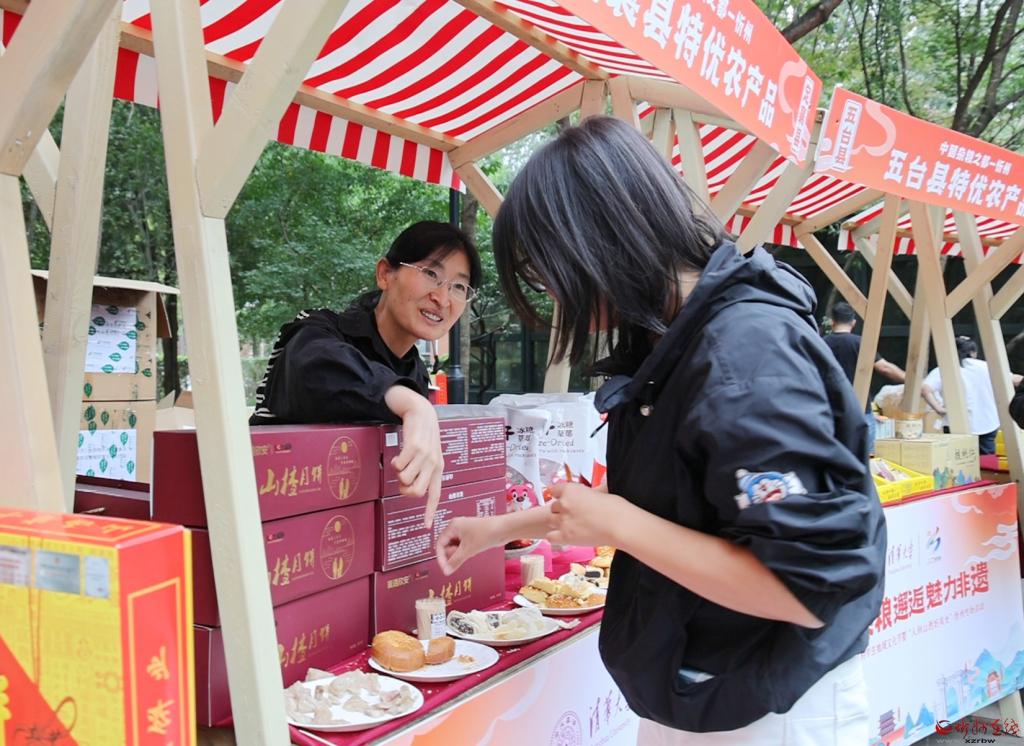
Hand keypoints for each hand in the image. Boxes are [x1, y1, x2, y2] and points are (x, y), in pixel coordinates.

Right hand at [386, 389, 443, 527]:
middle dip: (404, 489)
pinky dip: (395, 462)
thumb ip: (422, 471)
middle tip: (401, 479)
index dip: (430, 511)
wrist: (422, 412)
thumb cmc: (422, 435)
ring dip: (398, 473)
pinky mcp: (415, 447)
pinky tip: (399, 454)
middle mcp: (434, 465)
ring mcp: (425, 456)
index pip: (435, 495)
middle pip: (416, 492)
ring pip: (405, 479)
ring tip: (401, 461)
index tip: (427, 526)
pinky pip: (399, 466)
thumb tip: (410, 488)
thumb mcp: (428, 454)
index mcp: (438, 469)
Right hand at [435, 516, 497, 575]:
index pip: (440, 543)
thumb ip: (455, 561)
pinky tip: (471, 553)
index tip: (445, 567)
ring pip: (455, 547)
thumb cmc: (487, 532)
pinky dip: (465, 552)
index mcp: (453, 526)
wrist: (504, 529)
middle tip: (458, 561)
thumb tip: (446, 570)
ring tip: (468, 554)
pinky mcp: (472, 536)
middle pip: (446, 545)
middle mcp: (457, 527)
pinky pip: (463, 546)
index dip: (441, 557)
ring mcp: (465, 531)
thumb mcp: (468, 549)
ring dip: (459, 554)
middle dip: (451, 555)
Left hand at [546, 482, 630, 546]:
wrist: (621, 525)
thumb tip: (593, 493)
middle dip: (561, 511)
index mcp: (571, 489)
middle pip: (552, 507)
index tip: (565, 500)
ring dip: (558, 523)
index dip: (561, 496)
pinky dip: (555, 537)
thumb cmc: (616, 509)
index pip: (554, 490)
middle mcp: (564, 504)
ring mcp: (563, 520)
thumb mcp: (601, 492)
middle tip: (574, 516)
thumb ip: (590, 493)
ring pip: (550, 521)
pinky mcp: (565, 536)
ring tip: (571, 526)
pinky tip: (564, 537)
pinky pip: (550, 537)